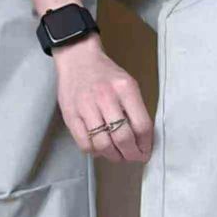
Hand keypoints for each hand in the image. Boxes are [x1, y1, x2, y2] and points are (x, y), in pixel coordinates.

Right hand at [54, 33, 153, 162]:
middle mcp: (105, 97)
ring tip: (117, 155)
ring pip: (103, 144)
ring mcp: (85, 107)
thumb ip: (135, 109)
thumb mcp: (127, 84)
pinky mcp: (70, 115)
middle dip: (131, 154)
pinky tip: (100, 149)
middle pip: (123, 138)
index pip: (141, 125)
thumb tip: (141, 139)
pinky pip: (84, 143)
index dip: (145, 144)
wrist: (77, 59)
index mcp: (125, 89)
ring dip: (113, 156)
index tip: (146, 151)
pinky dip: (94, 152)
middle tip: (133, 158)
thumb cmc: (106, 74)